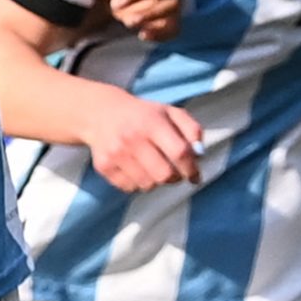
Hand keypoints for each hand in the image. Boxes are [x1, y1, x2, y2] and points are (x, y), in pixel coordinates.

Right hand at [79, 87, 203, 191]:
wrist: (100, 112)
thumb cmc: (143, 115)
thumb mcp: (169, 112)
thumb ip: (191, 129)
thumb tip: (200, 153)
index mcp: (151, 121)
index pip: (180, 152)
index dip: (192, 168)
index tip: (194, 175)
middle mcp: (132, 137)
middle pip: (165, 175)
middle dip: (174, 178)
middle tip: (173, 172)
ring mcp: (116, 153)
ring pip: (148, 185)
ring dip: (155, 180)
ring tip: (151, 167)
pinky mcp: (104, 166)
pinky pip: (130, 188)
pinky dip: (136, 183)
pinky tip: (134, 168)